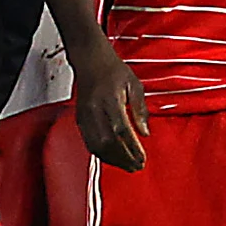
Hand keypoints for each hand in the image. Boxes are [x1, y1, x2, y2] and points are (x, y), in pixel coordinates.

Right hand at [68, 37, 151, 171]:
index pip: (121, 129)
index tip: (142, 158)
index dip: (132, 147)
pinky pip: (88, 141)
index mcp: (110, 98)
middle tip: (136, 166)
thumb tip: (145, 133)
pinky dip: (101, 153)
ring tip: (126, 166)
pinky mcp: (80, 118)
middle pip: (107, 142)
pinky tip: (112, 157)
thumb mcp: (134, 85)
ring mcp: (84, 114)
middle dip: (123, 158)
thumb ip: (140, 110)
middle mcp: (94, 108)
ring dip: (112, 159)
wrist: (89, 59)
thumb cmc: (112, 69)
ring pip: (96, 145)